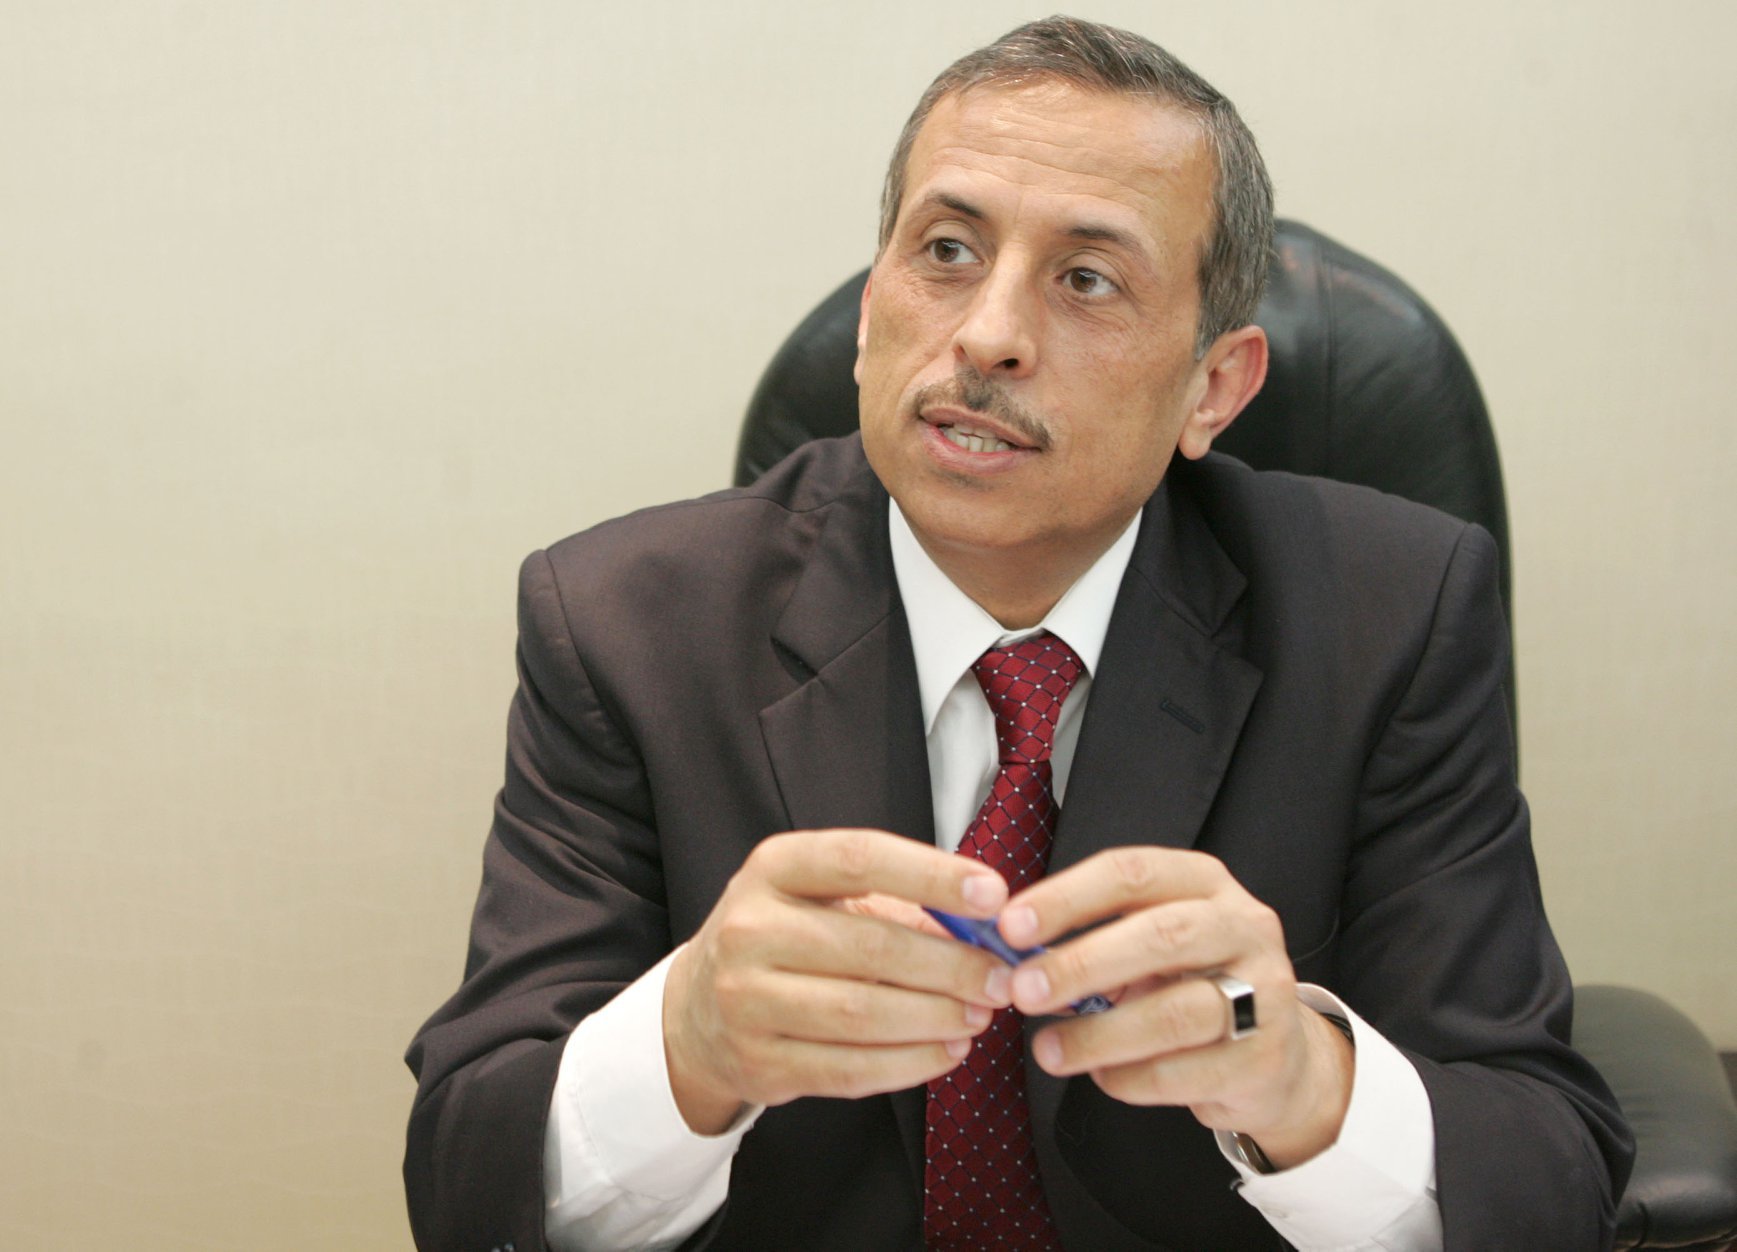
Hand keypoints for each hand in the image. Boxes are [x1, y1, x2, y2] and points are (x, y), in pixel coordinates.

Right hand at [663, 828, 1014, 1133]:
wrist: (696, 1010)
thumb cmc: (781, 938)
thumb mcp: (819, 897)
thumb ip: (897, 903)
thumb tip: (985, 928)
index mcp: (774, 868)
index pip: (860, 858)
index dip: (932, 874)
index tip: (994, 894)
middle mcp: (750, 929)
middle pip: (870, 945)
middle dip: (951, 965)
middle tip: (1001, 977)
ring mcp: (746, 1000)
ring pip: (863, 1013)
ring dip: (936, 1018)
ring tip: (980, 1016)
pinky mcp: (758, 1064)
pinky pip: (849, 1069)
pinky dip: (910, 1064)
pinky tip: (946, 1052)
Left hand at [999, 847, 1353, 1167]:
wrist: (1272, 1055)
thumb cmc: (1189, 984)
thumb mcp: (1145, 944)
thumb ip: (1089, 940)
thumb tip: (1012, 957)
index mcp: (1203, 882)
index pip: (1132, 874)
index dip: (1067, 898)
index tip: (1010, 927)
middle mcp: (1242, 926)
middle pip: (1159, 936)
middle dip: (1081, 963)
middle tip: (1022, 989)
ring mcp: (1265, 992)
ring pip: (1174, 1013)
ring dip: (1098, 1035)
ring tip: (1047, 1050)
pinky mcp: (1264, 1058)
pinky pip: (1184, 1072)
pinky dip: (1129, 1079)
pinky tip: (1101, 1077)